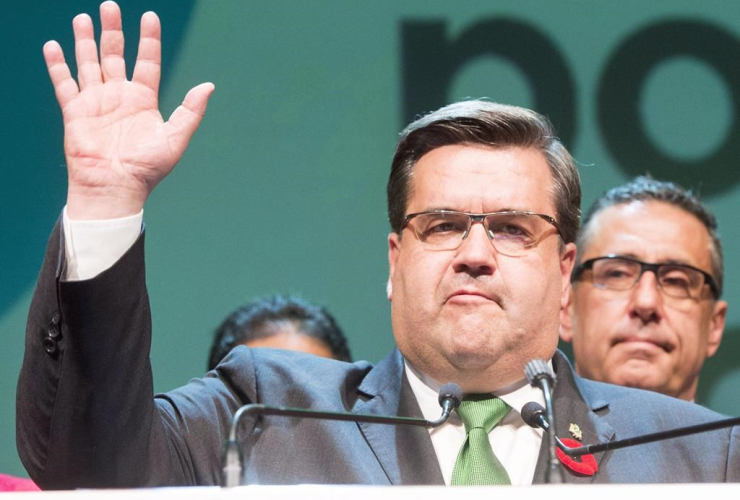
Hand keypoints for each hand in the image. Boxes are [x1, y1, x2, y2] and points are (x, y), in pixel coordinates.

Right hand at [44, 1, 213, 218]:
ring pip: (89, 63)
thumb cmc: (147, 168)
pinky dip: (57, 65)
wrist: (115, 187)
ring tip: (84, 17)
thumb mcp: (175, 138)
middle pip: (114, 55)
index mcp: (143, 100)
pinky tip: (53, 46)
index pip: (147, 62)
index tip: (149, 16)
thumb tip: (209, 85)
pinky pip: (64, 83)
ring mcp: (96, 102)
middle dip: (112, 30)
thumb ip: (190, 111)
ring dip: (85, 40)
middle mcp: (119, 96)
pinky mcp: (75, 112)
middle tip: (110, 4)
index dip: (148, 39)